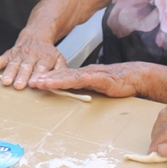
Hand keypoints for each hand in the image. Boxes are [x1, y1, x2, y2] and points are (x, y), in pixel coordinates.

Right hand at [0, 34, 64, 89]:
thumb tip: (61, 82)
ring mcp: (18, 55)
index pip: (41, 67)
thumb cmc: (47, 52)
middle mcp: (30, 56)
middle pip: (26, 67)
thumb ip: (61, 70)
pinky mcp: (9, 54)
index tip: (33, 84)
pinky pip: (0, 60)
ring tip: (5, 82)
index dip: (37, 75)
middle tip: (19, 86)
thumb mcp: (59, 58)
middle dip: (22, 76)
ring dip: (9, 73)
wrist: (36, 36)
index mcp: (44, 57)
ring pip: (13, 64)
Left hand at [31, 62, 145, 98]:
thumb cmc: (115, 83)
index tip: (33, 82)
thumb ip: (83, 88)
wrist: (134, 76)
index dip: (47, 78)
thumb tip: (69, 94)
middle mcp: (85, 73)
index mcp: (81, 75)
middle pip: (62, 75)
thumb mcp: (94, 86)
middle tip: (32, 82)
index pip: (61, 75)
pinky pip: (92, 79)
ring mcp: (94, 75)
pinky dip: (83, 79)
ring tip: (45, 82)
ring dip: (58, 79)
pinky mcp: (105, 79)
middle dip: (47, 78)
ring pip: (73, 77)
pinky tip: (76, 80)